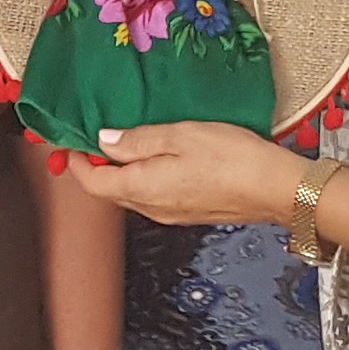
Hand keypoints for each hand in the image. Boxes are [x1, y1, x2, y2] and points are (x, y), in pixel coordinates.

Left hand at [67, 120, 314, 229]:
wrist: (278, 190)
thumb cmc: (235, 161)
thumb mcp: (180, 136)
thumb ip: (138, 140)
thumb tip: (105, 141)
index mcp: (143, 189)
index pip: (92, 183)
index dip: (76, 162)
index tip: (69, 142)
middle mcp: (152, 209)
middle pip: (110, 191)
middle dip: (97, 166)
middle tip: (94, 137)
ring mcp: (172, 213)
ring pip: (133, 193)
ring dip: (123, 171)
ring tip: (127, 141)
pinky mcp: (190, 211)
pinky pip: (155, 195)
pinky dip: (146, 176)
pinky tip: (159, 156)